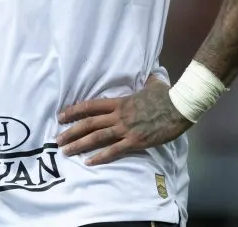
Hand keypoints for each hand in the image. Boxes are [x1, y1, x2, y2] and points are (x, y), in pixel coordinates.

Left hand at [56, 75, 191, 165]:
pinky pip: (114, 150)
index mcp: (121, 101)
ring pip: (97, 137)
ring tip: (66, 151)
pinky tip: (89, 162)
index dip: (75, 110)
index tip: (62, 116)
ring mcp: (126, 128)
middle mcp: (119, 115)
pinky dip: (100, 156)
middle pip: (89, 123)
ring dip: (79, 144)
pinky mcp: (135, 141)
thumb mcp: (154, 84)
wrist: (180, 106)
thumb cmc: (167, 95)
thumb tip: (151, 76)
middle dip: (71, 131)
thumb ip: (147, 82)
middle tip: (57, 139)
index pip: (92, 106)